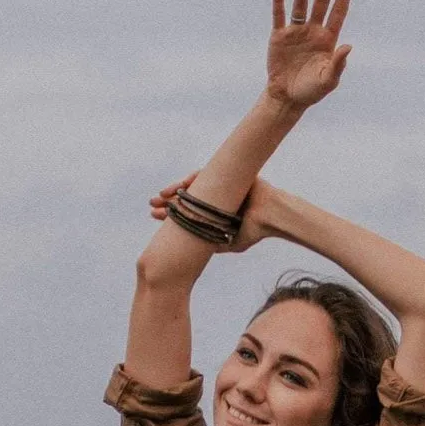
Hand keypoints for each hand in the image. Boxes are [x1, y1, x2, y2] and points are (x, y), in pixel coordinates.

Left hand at [148, 174, 277, 251]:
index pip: (189, 212)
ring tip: (160, 198)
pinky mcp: (225, 172)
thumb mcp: (229, 242)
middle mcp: (215, 197)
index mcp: (214, 211)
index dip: (172, 215)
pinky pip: (203, 174)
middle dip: (168, 203)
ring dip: (175, 191)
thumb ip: (212, 243)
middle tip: (152, 207)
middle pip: (187, 198)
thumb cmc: (255, 230)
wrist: (271, 216)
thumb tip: (192, 253)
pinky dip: (190, 180)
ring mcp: (220, 184)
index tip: (156, 218)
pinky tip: (177, 188)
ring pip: (192, 187)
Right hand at [265, 0, 352, 109]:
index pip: (338, 11)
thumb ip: (338, 65)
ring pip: (301, 5)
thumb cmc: (311, 91)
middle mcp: (313, 31)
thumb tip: (348, 46)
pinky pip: (279, 15)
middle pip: (321, 2)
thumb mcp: (327, 81)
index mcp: (328, 39)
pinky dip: (279, 1)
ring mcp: (296, 32)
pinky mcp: (279, 36)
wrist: (287, 98)